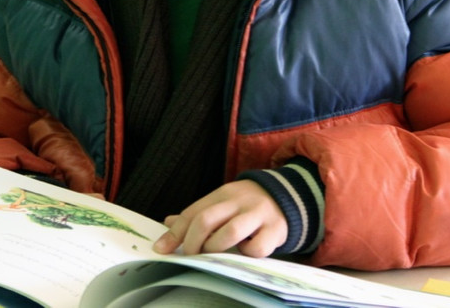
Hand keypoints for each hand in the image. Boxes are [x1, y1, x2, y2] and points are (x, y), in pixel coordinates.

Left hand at [153, 180, 287, 257]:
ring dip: (216, 247)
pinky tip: (246, 250)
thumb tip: (168, 222)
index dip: (175, 232)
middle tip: (190, 254)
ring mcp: (257, 215)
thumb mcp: (222, 203)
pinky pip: (256, 248)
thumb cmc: (247, 205)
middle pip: (207, 219)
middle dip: (192, 242)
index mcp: (222, 194)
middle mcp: (239, 201)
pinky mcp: (275, 230)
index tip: (161, 249)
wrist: (288, 196)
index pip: (193, 212)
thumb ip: (198, 213)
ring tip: (215, 252)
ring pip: (230, 232)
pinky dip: (247, 253)